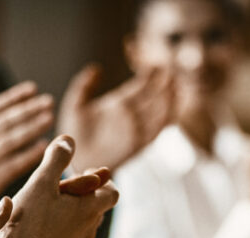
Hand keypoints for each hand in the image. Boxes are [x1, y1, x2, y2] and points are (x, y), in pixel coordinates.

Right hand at [0, 81, 54, 222]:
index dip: (13, 97)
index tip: (33, 88)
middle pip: (3, 122)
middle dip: (27, 110)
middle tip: (48, 102)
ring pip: (9, 141)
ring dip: (31, 129)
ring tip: (50, 119)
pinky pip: (13, 165)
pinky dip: (29, 155)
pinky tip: (44, 146)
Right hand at [0, 135, 119, 237]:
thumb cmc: (28, 224)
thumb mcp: (40, 184)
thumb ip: (56, 159)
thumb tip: (69, 139)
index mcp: (89, 209)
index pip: (112, 193)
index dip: (101, 182)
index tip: (82, 176)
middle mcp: (89, 231)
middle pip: (96, 209)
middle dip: (83, 197)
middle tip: (60, 190)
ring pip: (82, 227)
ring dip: (71, 217)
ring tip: (47, 211)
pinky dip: (61, 236)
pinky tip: (40, 234)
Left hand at [58, 64, 173, 172]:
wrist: (75, 160)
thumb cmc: (74, 134)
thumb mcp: (75, 105)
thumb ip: (84, 85)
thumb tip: (96, 68)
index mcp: (118, 103)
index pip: (139, 86)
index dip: (150, 76)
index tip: (158, 64)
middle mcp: (130, 115)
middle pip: (153, 97)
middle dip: (164, 85)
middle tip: (174, 72)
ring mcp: (134, 129)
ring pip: (157, 112)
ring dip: (168, 100)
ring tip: (176, 87)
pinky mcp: (135, 144)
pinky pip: (154, 131)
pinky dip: (164, 121)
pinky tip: (172, 111)